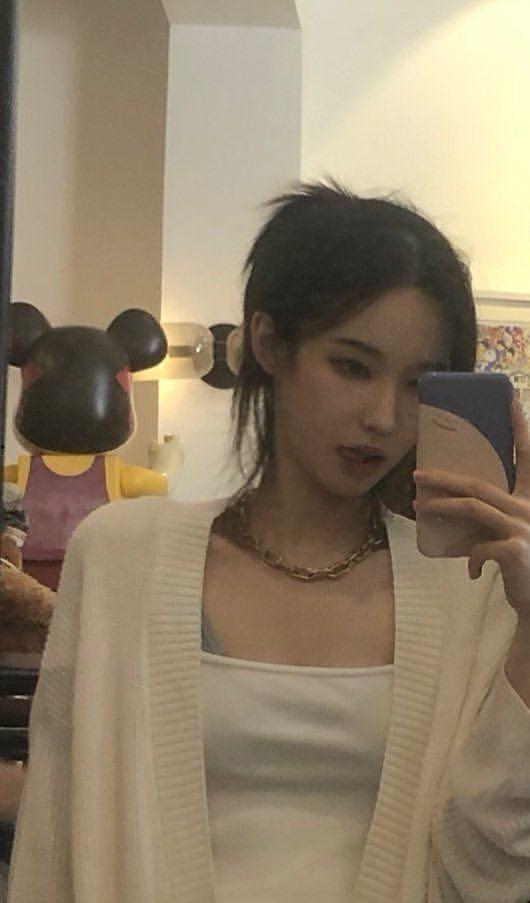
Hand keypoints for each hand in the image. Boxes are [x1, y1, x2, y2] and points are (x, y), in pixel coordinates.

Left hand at [413, 394, 529, 625]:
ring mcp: (525, 529)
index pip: (528, 455)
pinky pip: (479, 547)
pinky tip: (470, 569)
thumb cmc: (525, 568)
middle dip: (445, 478)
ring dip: (442, 507)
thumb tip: (453, 503)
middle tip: (418, 475)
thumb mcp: (514, 535)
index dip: (521, 426)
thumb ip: (494, 517)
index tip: (511, 398)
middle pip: (480, 483)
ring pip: (474, 507)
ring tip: (419, 507)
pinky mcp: (517, 551)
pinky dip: (470, 557)